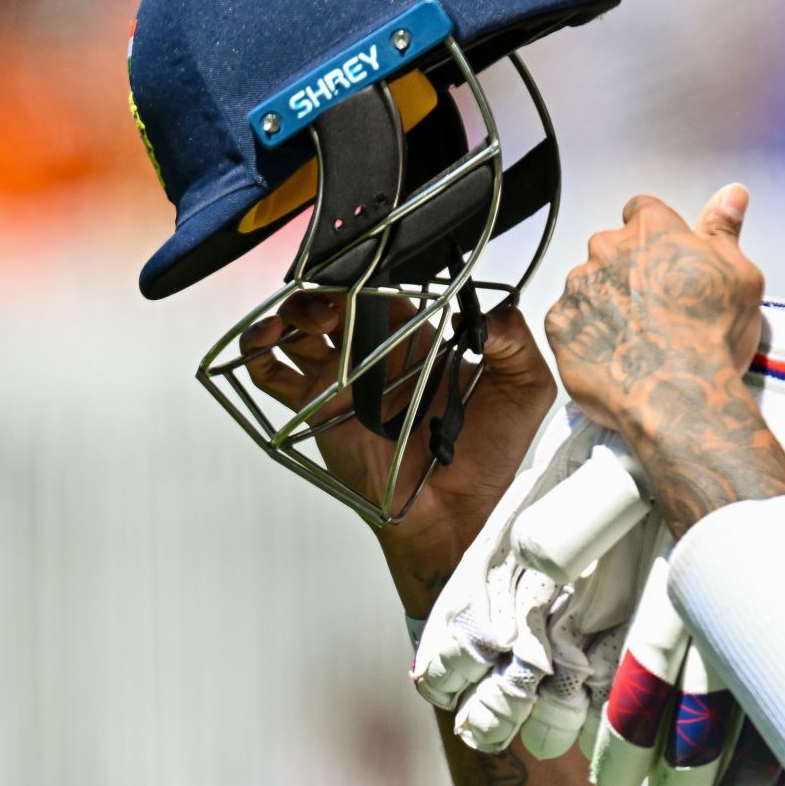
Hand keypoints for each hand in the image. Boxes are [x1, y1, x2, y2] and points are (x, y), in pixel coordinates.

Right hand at [240, 294, 556, 548]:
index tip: (372, 273)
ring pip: (300, 331)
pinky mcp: (318, 410)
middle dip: (329, 291)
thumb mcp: (525, 390)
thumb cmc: (492, 456)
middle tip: (338, 305)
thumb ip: (516, 342)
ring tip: (309, 321)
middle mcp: (378, 357)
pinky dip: (259, 354)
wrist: (457, 513)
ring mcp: (344, 382)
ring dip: (293, 313)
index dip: (374, 278)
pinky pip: (274, 376)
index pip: (387, 292)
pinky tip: (264, 342)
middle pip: (336, 304)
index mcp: (421, 341)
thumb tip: (491, 311)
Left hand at [544, 185, 763, 436]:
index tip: (668, 262)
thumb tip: (731, 193)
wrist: (678, 394)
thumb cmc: (713, 332)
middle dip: (629, 270)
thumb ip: (725, 230)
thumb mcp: (739, 275)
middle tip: (657, 308)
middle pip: (612, 249)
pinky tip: (613, 356)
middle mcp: (606, 248)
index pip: (643, 211)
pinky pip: (570, 323)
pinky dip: (587, 336)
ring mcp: (578, 287)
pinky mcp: (559, 326)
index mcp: (651, 229)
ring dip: (606, 303)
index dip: (656, 237)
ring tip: (635, 338)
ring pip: (589, 286)